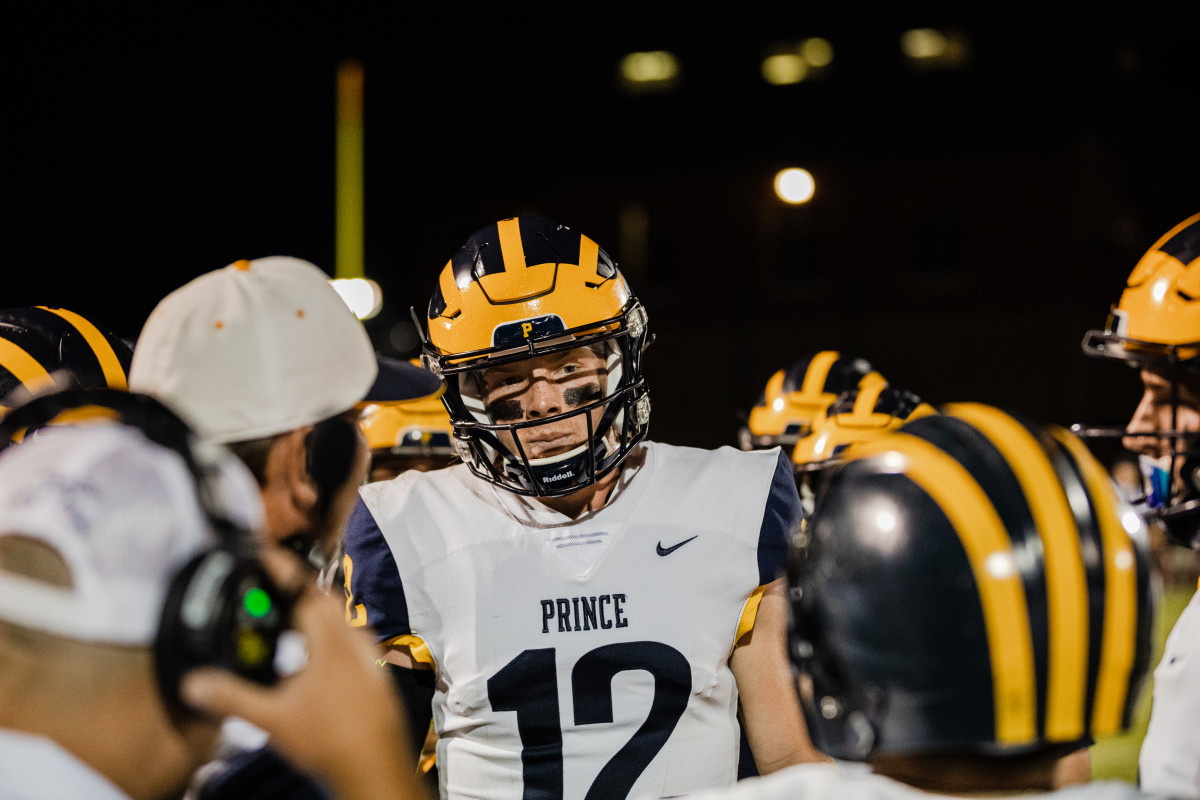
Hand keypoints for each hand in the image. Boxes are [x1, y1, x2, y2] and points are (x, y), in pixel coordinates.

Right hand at [181, 546, 427, 799]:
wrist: (376, 771)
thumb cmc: (333, 743)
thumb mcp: (272, 719)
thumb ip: (231, 697)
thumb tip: (194, 684)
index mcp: (332, 643)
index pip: (305, 591)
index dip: (282, 570)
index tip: (265, 554)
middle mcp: (356, 644)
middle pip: (325, 602)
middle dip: (296, 591)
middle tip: (270, 587)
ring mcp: (369, 659)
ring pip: (340, 623)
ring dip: (313, 616)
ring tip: (287, 622)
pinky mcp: (374, 675)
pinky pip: (350, 642)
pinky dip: (327, 638)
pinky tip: (311, 661)